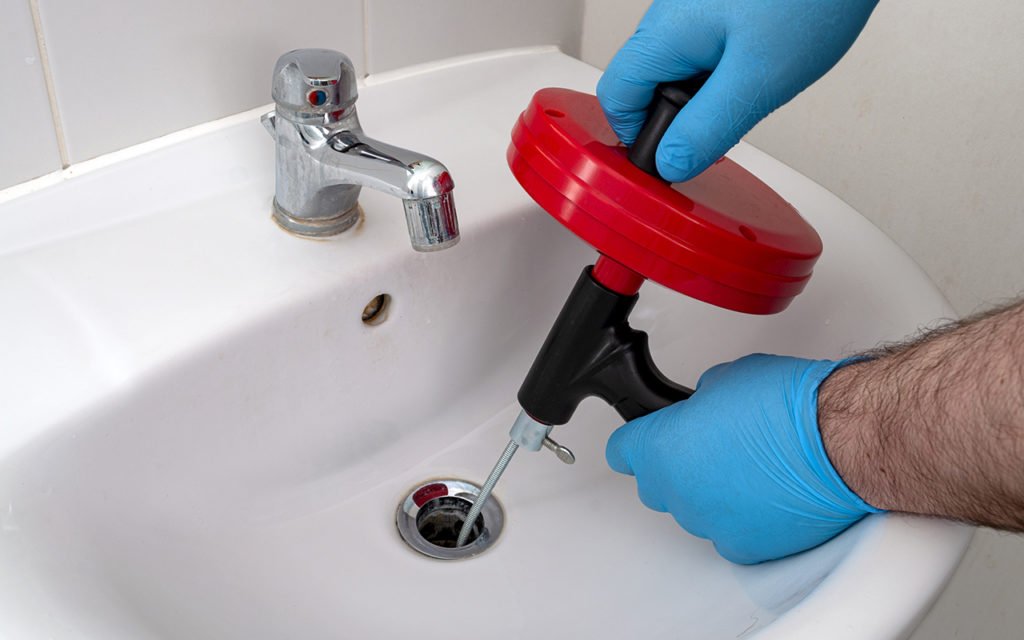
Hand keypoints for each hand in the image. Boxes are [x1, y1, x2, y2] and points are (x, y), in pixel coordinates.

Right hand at [597, 0, 877, 180]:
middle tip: (723, 130)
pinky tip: (762, 64)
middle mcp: (669, 12)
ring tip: (753, 90)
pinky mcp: (720, 1)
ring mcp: (693, 3)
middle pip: (644, 83)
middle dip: (678, 117)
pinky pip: (705, 45)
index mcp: (664, 33)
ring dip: (705, 93)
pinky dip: (725, 67)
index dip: (637, 138)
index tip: (670, 159)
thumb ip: (707, 128)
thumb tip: (672, 163)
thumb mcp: (756, 81)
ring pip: (677, 66)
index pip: (615, 98)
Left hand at [605, 354, 880, 563]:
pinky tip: (767, 494)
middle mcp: (678, 492)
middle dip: (675, 466)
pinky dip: (742, 517)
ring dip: (710, 492)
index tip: (642, 439)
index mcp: (661, 448)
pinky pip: (729, 532)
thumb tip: (701, 410)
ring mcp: (709, 523)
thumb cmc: (789, 407)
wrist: (840, 443)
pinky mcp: (744, 548)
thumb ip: (698, 401)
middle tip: (709, 446)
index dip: (635, 441)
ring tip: (749, 468)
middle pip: (657, 484)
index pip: (622, 451)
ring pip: (695, 510)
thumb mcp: (726, 378)